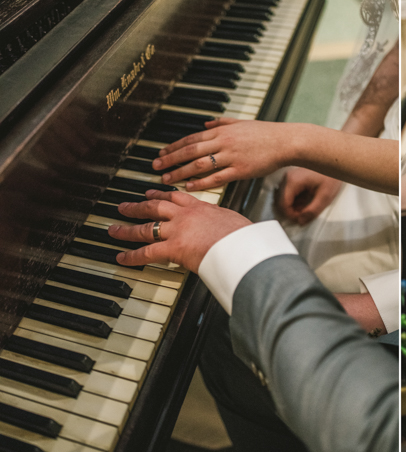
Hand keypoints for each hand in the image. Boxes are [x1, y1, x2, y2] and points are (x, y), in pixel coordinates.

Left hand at [109, 190, 251, 272]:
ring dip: (127, 229)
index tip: (151, 193)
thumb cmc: (244, 237)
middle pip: (156, 207)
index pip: (177, 197)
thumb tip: (228, 228)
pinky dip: (132, 256)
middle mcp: (186, 216)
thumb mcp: (234, 221)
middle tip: (125, 206)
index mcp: (202, 208)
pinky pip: (147, 252)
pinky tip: (122, 258)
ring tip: (114, 229)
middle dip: (138, 206)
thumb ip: (223, 223)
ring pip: (146, 227)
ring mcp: (177, 231)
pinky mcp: (173, 248)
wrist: (241, 245)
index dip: (161, 194)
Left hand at [153, 118, 289, 190]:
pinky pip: (217, 177)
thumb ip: (221, 123)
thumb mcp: (241, 123)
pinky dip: (201, 182)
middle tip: (155, 167)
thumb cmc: (265, 133)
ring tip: (167, 179)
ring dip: (180, 172)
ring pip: (199, 165)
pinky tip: (190, 186)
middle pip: (190, 151)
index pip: (191, 139)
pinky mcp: (240, 170)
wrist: (285, 142)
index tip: (161, 153)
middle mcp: (223, 142)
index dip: (174, 147)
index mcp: (221, 131)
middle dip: (170, 159)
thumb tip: (205, 124)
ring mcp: (231, 157)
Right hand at [277, 167, 342, 224]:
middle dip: (291, 211)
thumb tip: (301, 221)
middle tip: (303, 216)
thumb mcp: (324, 197)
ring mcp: (289, 176)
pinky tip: (304, 201)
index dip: (290, 215)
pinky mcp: (293, 177)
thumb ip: (312, 211)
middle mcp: (288, 177)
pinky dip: (294, 200)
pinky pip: (288, 193)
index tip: (299, 219)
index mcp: (293, 181)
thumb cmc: (331, 175)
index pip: (283, 204)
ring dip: (292, 206)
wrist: (335, 162)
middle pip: (281, 201)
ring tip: (305, 208)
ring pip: (283, 198)